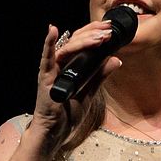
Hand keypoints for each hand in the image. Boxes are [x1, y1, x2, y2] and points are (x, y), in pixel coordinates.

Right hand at [28, 21, 123, 149]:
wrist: (56, 131)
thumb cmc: (68, 113)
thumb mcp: (90, 92)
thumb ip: (100, 75)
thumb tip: (116, 60)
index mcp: (72, 66)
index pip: (83, 44)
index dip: (95, 34)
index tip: (110, 30)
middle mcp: (61, 65)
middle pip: (76, 42)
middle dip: (93, 33)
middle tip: (108, 29)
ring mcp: (52, 70)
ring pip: (67, 48)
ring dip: (83, 40)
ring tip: (99, 37)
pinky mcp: (45, 77)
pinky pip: (47, 58)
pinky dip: (49, 43)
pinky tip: (53, 31)